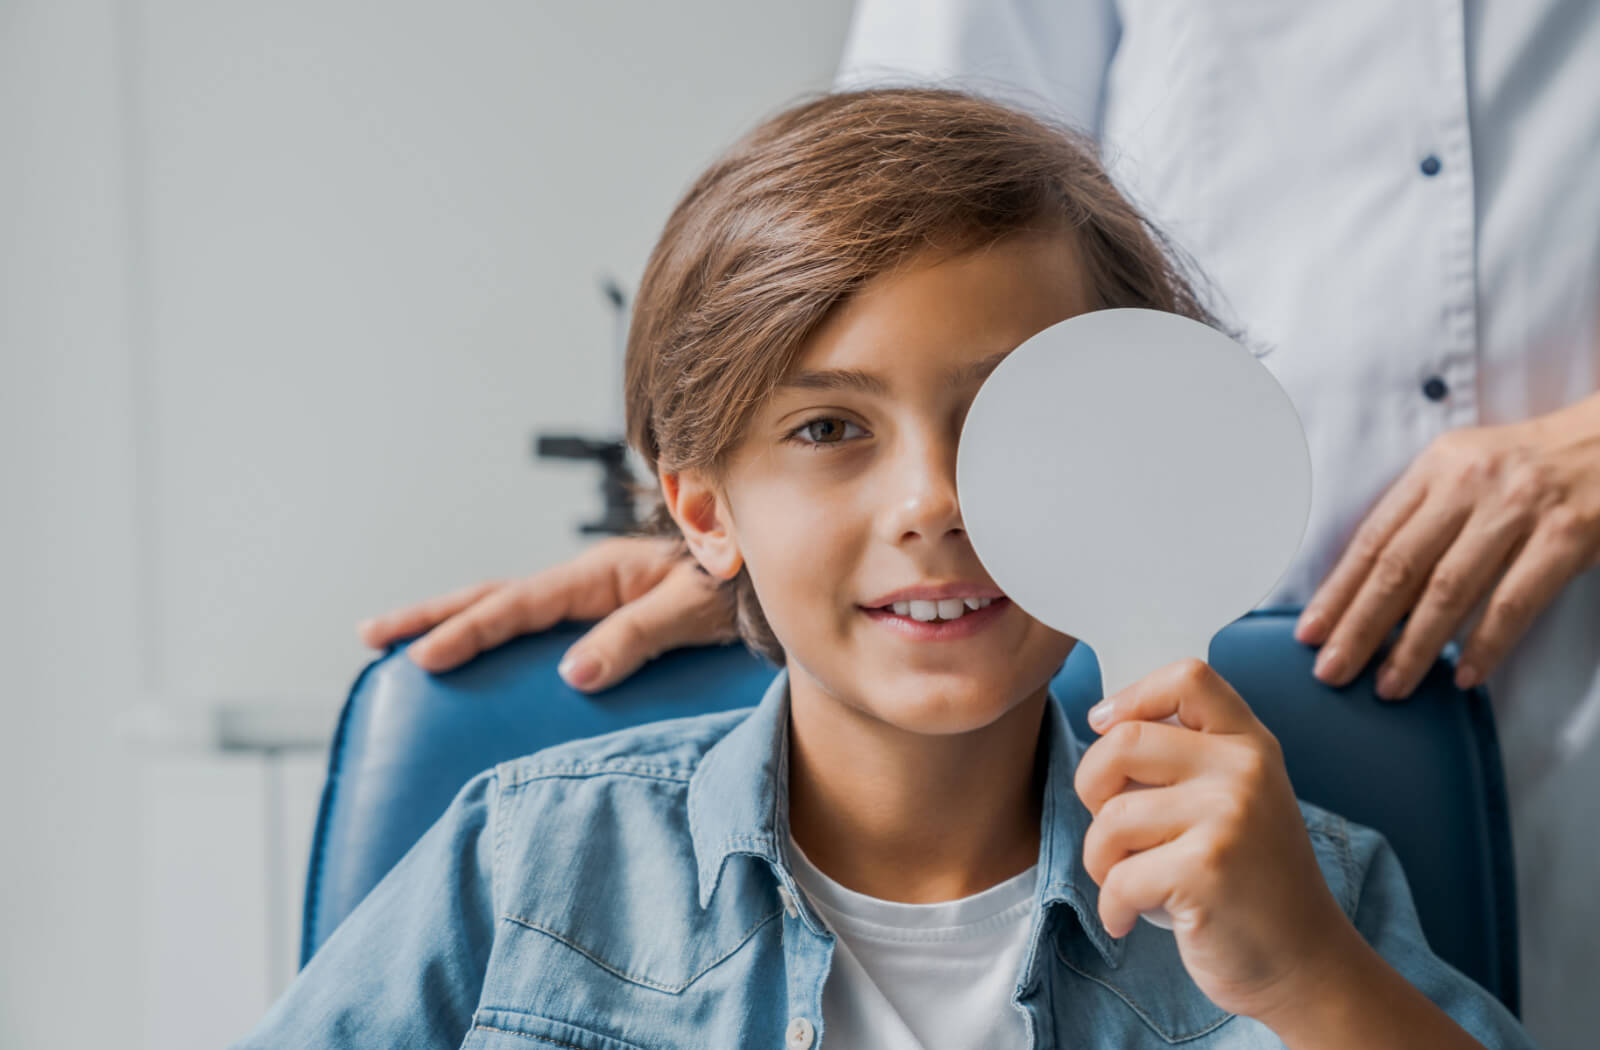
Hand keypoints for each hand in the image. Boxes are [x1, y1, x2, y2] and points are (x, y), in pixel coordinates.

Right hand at [356, 536, 738, 689]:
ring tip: (402, 645)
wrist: (769, 564)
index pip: (519, 605)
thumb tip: (572, 673)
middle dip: (433, 616)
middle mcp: (588, 580)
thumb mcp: (691, 608)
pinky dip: (497, 635)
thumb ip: (637, 637)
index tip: (422, 658)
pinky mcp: (605, 614)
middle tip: (372, 637)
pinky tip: (483, 661)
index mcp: (601, 573)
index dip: (469, 631)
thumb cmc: (738, 580)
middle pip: (495, 597)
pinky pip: (537, 624)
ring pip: (509, 606)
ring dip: (456, 620)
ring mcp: (593, 595)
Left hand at [1074, 659, 1353, 1020]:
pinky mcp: (1207, 870)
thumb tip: (1105, 724)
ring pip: (1111, 816)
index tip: (1105, 727)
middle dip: (1091, 787)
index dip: (1132, 696)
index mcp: (1250, 744)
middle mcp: (1244, 770)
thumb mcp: (1238, 798)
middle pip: (1123, 742)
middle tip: (1111, 830)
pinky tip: (1130, 919)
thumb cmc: (1252, 882)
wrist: (1305, 963)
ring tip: (1130, 883)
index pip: (1188, 677)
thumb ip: (1188, 757)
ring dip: (1100, 860)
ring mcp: (1229, 817)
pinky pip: (1119, 877)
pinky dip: (1112, 907)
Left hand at [1297, 392, 1599, 698]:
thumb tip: (1370, 590)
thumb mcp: (1468, 470)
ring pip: (1450, 589)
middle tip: (1331, 671)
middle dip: (1359, 626)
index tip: (1310, 633)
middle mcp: (1469, 483)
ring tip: (1390, 685)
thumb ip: (1422, 517)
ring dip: (1414, 645)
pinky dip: (1486, 644)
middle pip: (1399, 567)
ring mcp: (1519, 509)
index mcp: (1435, 467)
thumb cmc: (1533, 465)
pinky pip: (1515, 601)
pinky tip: (1463, 675)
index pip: (1373, 539)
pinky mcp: (1567, 535)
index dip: (1338, 590)